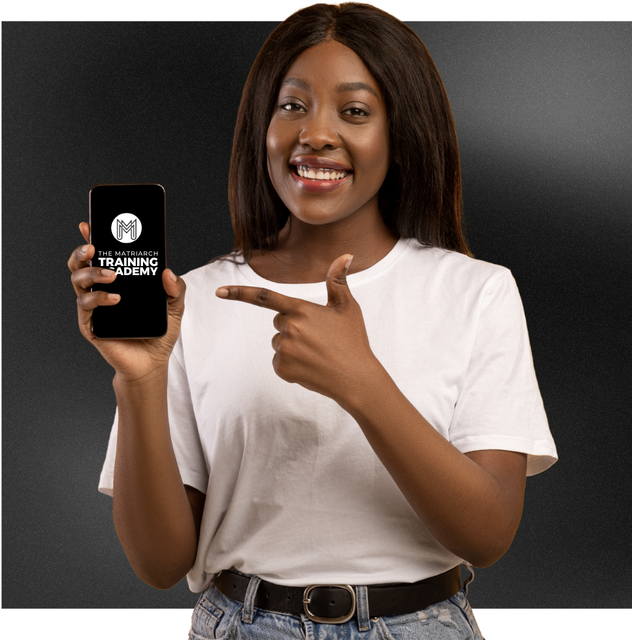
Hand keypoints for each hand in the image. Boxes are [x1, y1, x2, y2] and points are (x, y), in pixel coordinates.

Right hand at [68, 222, 185, 381]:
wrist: (152, 363)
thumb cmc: (159, 332)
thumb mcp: (175, 306)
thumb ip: (176, 288)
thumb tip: (167, 271)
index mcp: (118, 281)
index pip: (101, 255)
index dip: (92, 238)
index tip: (89, 224)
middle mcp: (101, 290)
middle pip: (81, 264)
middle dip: (82, 252)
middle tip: (94, 247)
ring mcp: (93, 307)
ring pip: (78, 281)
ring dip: (93, 273)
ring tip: (112, 275)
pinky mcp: (91, 325)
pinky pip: (86, 306)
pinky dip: (99, 299)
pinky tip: (115, 299)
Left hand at [215, 254, 378, 404]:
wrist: (356, 379)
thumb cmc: (353, 341)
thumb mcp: (347, 308)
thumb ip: (338, 281)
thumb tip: (346, 255)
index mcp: (300, 310)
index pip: (264, 298)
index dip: (239, 293)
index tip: (219, 292)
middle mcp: (289, 328)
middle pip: (278, 322)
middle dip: (292, 326)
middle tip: (318, 337)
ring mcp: (284, 350)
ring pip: (278, 342)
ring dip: (292, 346)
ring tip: (317, 353)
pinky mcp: (282, 369)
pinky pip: (279, 361)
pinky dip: (292, 364)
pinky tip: (310, 366)